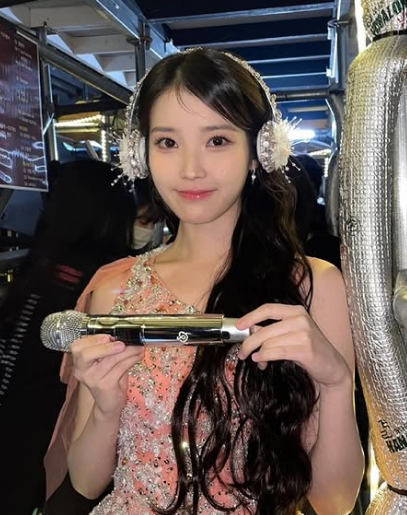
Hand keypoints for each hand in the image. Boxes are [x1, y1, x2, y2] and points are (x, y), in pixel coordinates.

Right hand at [71, 335, 144, 415]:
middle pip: (87, 354)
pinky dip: (131, 360)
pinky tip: (138, 356)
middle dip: (106, 347)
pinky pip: (119, 368)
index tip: (108, 336)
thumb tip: (124, 334)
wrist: (108, 403)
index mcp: (79, 361)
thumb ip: (108, 348)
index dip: (93, 339)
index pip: (78, 347)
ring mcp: (91, 379)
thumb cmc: (108, 378)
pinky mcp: (104, 386)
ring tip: (138, 347)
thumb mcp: (105, 360)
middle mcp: (81, 370)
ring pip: (109, 360)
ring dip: (127, 351)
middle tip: (122, 344)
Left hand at [236, 304, 350, 388]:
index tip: (238, 325)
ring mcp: (304, 333)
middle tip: (241, 352)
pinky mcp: (305, 349)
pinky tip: (260, 361)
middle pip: (264, 329)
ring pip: (268, 342)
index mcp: (296, 311)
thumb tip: (249, 332)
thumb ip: (273, 330)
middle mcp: (300, 319)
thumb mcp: (292, 334)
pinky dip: (264, 357)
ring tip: (257, 360)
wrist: (332, 366)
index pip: (268, 308)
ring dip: (257, 353)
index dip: (250, 316)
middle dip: (248, 342)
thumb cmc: (309, 349)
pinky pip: (276, 352)